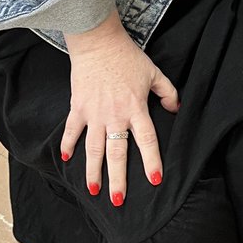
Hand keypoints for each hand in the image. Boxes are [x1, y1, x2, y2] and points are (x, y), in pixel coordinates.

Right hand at [61, 10, 179, 205]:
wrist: (98, 41)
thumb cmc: (128, 57)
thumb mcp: (154, 72)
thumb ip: (168, 92)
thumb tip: (176, 110)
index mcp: (136, 108)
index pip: (147, 140)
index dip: (152, 161)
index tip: (155, 180)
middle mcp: (115, 115)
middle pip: (117, 153)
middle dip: (118, 179)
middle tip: (118, 200)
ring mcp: (94, 113)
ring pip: (94, 149)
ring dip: (93, 171)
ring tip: (94, 191)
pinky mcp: (78, 107)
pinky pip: (72, 131)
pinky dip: (68, 146)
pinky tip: (66, 161)